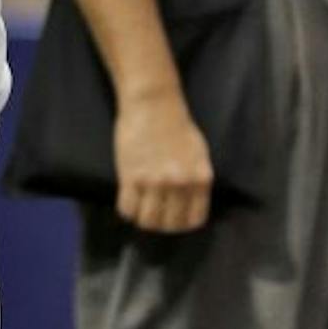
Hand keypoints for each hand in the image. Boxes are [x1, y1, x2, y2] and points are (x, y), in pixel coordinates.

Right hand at [113, 89, 213, 231]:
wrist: (152, 104)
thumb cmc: (177, 125)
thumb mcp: (198, 154)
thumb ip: (196, 179)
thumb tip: (191, 200)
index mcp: (200, 180)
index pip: (193, 220)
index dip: (181, 224)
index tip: (172, 218)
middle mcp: (180, 185)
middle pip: (170, 224)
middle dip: (161, 224)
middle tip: (153, 215)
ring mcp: (154, 182)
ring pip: (148, 220)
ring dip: (143, 219)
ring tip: (139, 210)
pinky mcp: (130, 176)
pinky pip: (127, 208)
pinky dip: (127, 210)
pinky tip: (127, 201)